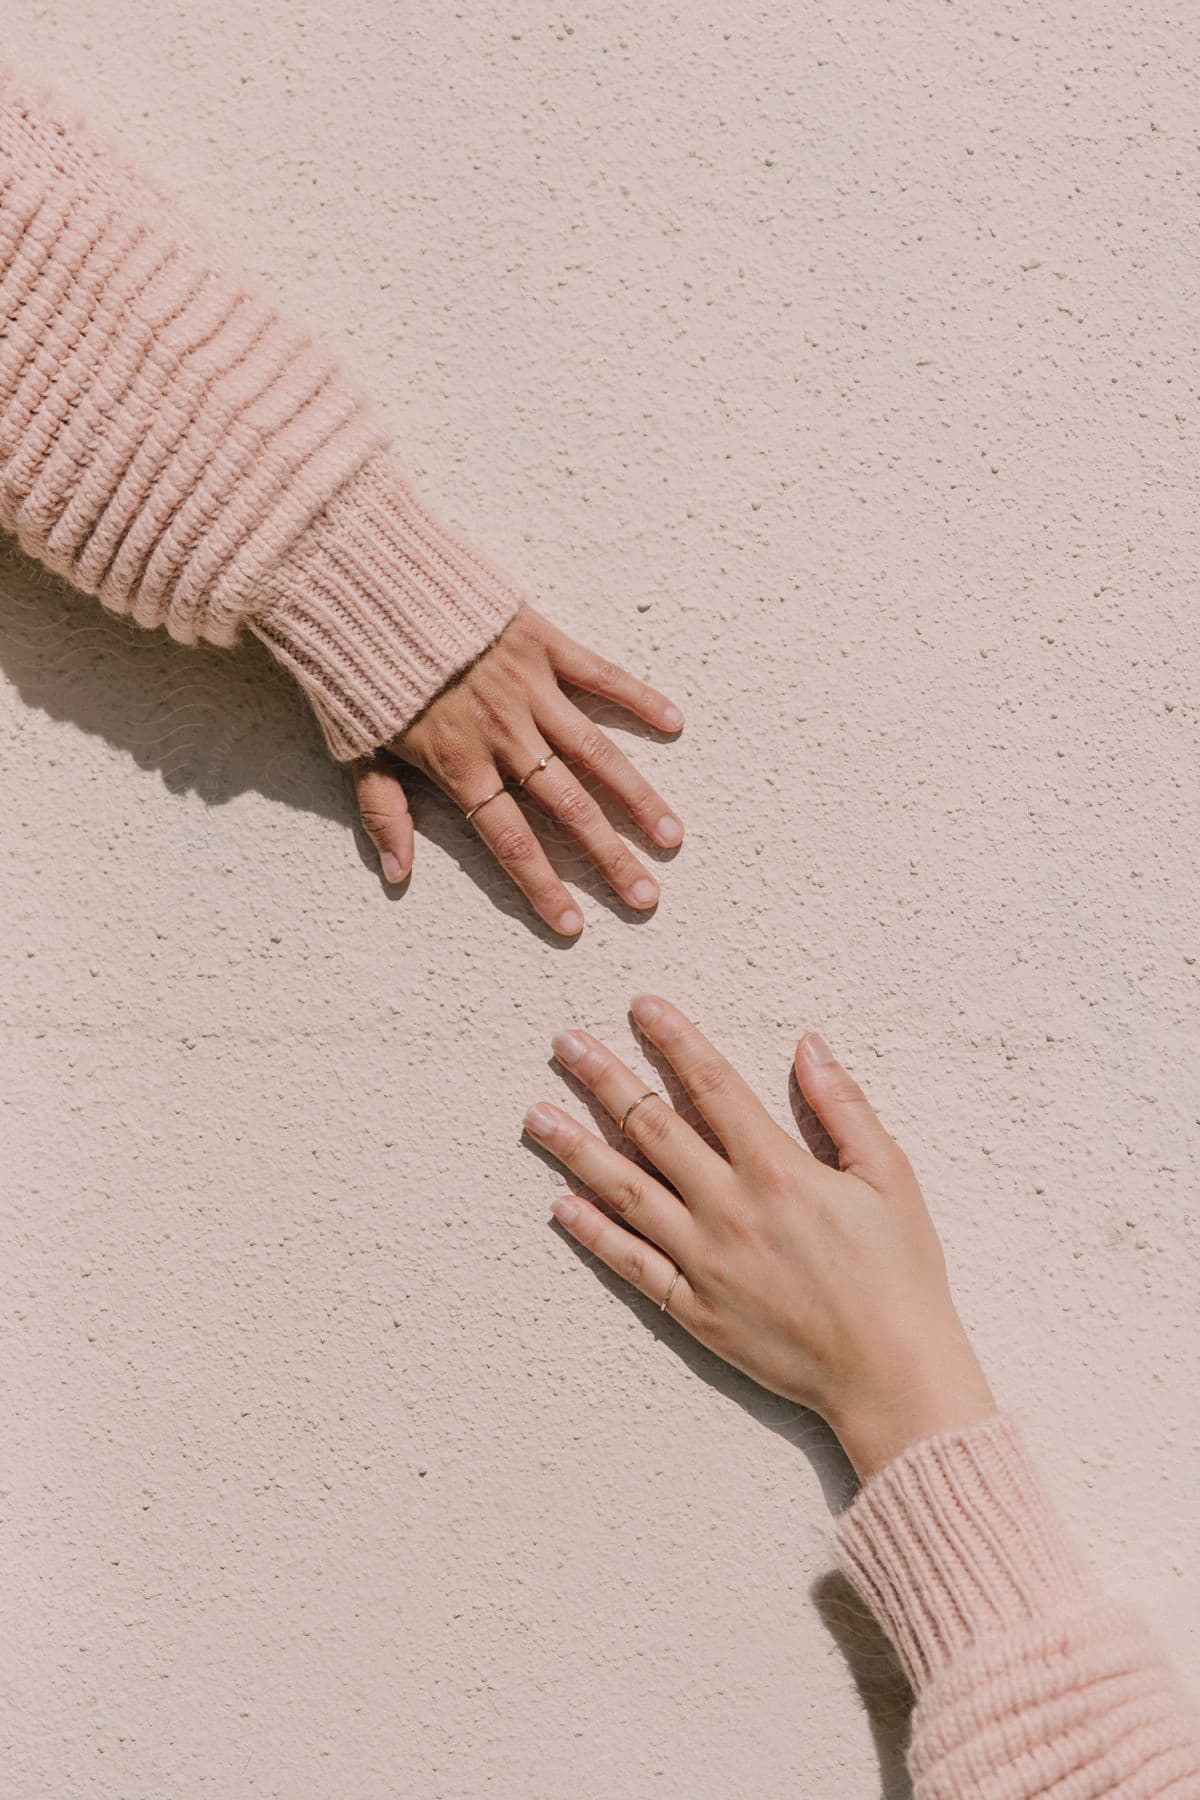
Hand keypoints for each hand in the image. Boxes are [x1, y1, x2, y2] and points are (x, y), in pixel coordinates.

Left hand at [352, 607, 683, 933]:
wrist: (364, 582)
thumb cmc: (356, 668)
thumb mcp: (358, 748)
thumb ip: (383, 812)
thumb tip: (397, 874)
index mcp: (458, 765)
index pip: (509, 840)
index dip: (542, 886)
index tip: (574, 925)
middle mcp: (502, 734)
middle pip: (566, 808)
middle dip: (609, 858)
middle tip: (646, 897)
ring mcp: (529, 688)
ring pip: (595, 753)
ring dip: (637, 798)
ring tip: (671, 836)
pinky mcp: (543, 642)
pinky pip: (600, 674)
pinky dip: (638, 698)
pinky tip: (674, 724)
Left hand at [523, 997, 995, 1481]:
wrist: (889, 1374)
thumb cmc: (898, 1274)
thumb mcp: (890, 1177)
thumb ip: (844, 1107)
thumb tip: (809, 1046)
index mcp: (777, 1168)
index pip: (712, 1084)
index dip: (676, 1038)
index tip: (643, 1006)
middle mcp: (728, 1208)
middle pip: (652, 1127)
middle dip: (605, 1077)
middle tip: (565, 1041)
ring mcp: (703, 1260)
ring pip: (625, 1190)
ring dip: (577, 1147)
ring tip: (536, 1114)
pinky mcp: (692, 1308)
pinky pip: (631, 1263)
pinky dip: (592, 1232)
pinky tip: (560, 1204)